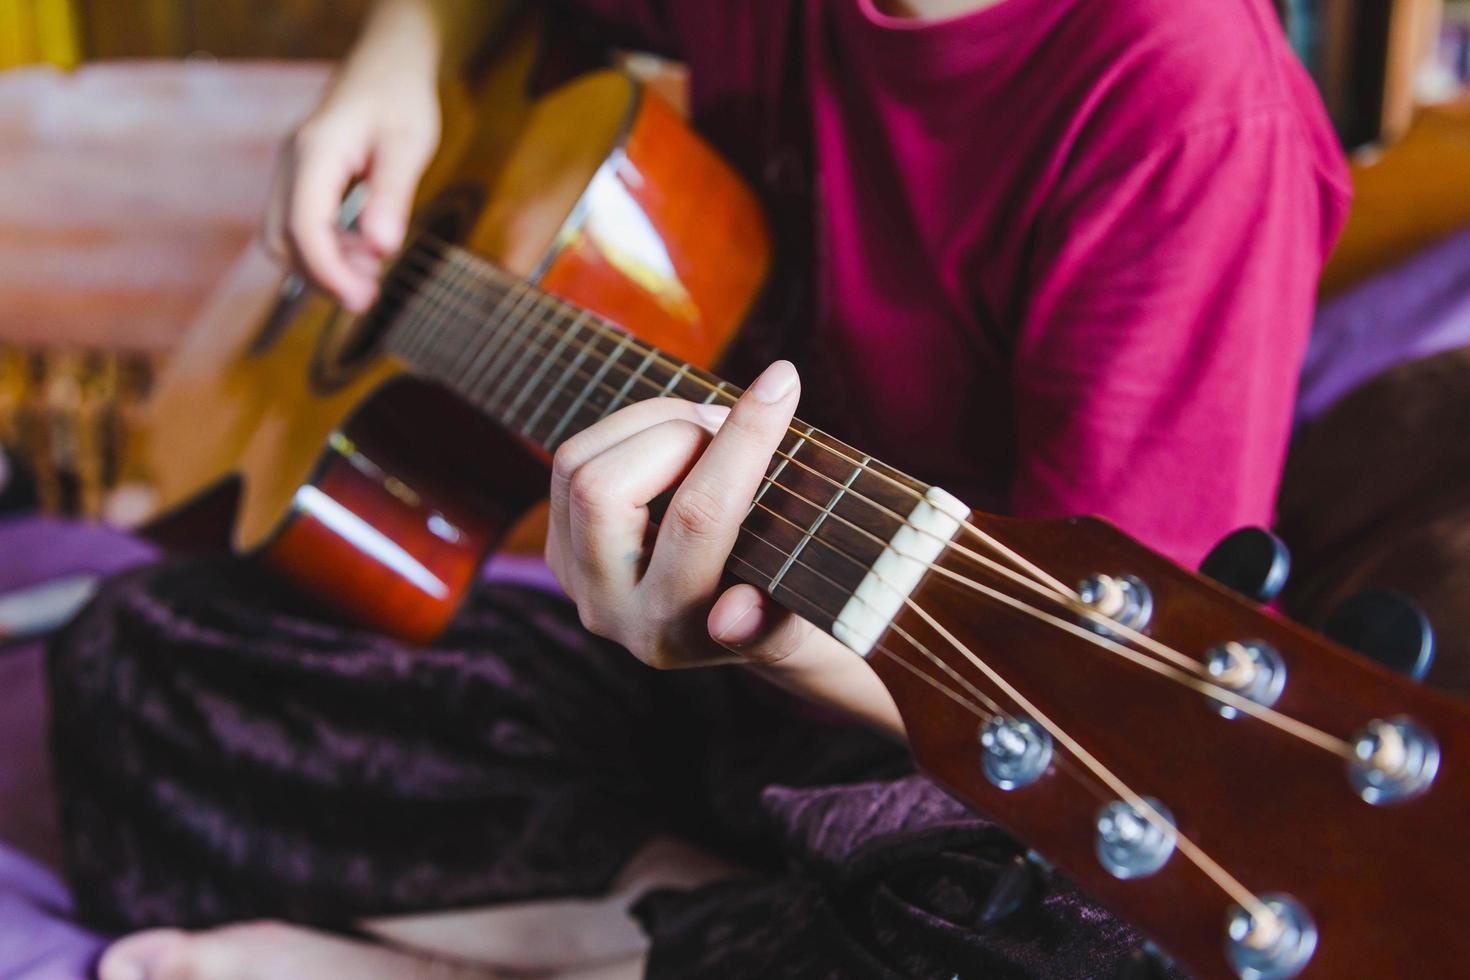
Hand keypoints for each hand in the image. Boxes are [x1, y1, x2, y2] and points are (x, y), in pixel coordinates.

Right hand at [262, 5, 441, 311]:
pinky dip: (324, 250)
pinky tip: (362, 251)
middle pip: (282, 240)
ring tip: (371, 272)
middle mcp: (291, 163)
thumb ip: (393, 195)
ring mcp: (291, 172)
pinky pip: (298, 226)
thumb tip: (382, 249)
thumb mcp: (408, 145)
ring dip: (322, 266)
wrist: (385, 66)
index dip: (327, 272)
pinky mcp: (300, 181)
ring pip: (284, 238)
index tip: (361, 300)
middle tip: (369, 296)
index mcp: (315, 152)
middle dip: (320, 277)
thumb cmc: (400, 100)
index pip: (304, 226)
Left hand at [545, 361, 903, 735]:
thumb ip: (778, 630)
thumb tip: (734, 616)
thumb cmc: (787, 619)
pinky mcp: (560, 544)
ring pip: (577, 464)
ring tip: (713, 430)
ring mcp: (575, 576)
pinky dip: (628, 431)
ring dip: (650, 422)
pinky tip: (680, 442)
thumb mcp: (805, 640)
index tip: (781, 383)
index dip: (744, 442)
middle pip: (604, 489)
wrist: (742, 632)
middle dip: (677, 434)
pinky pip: (572, 459)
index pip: (699, 518)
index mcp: (674, 632)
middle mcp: (610, 609)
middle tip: (734, 428)